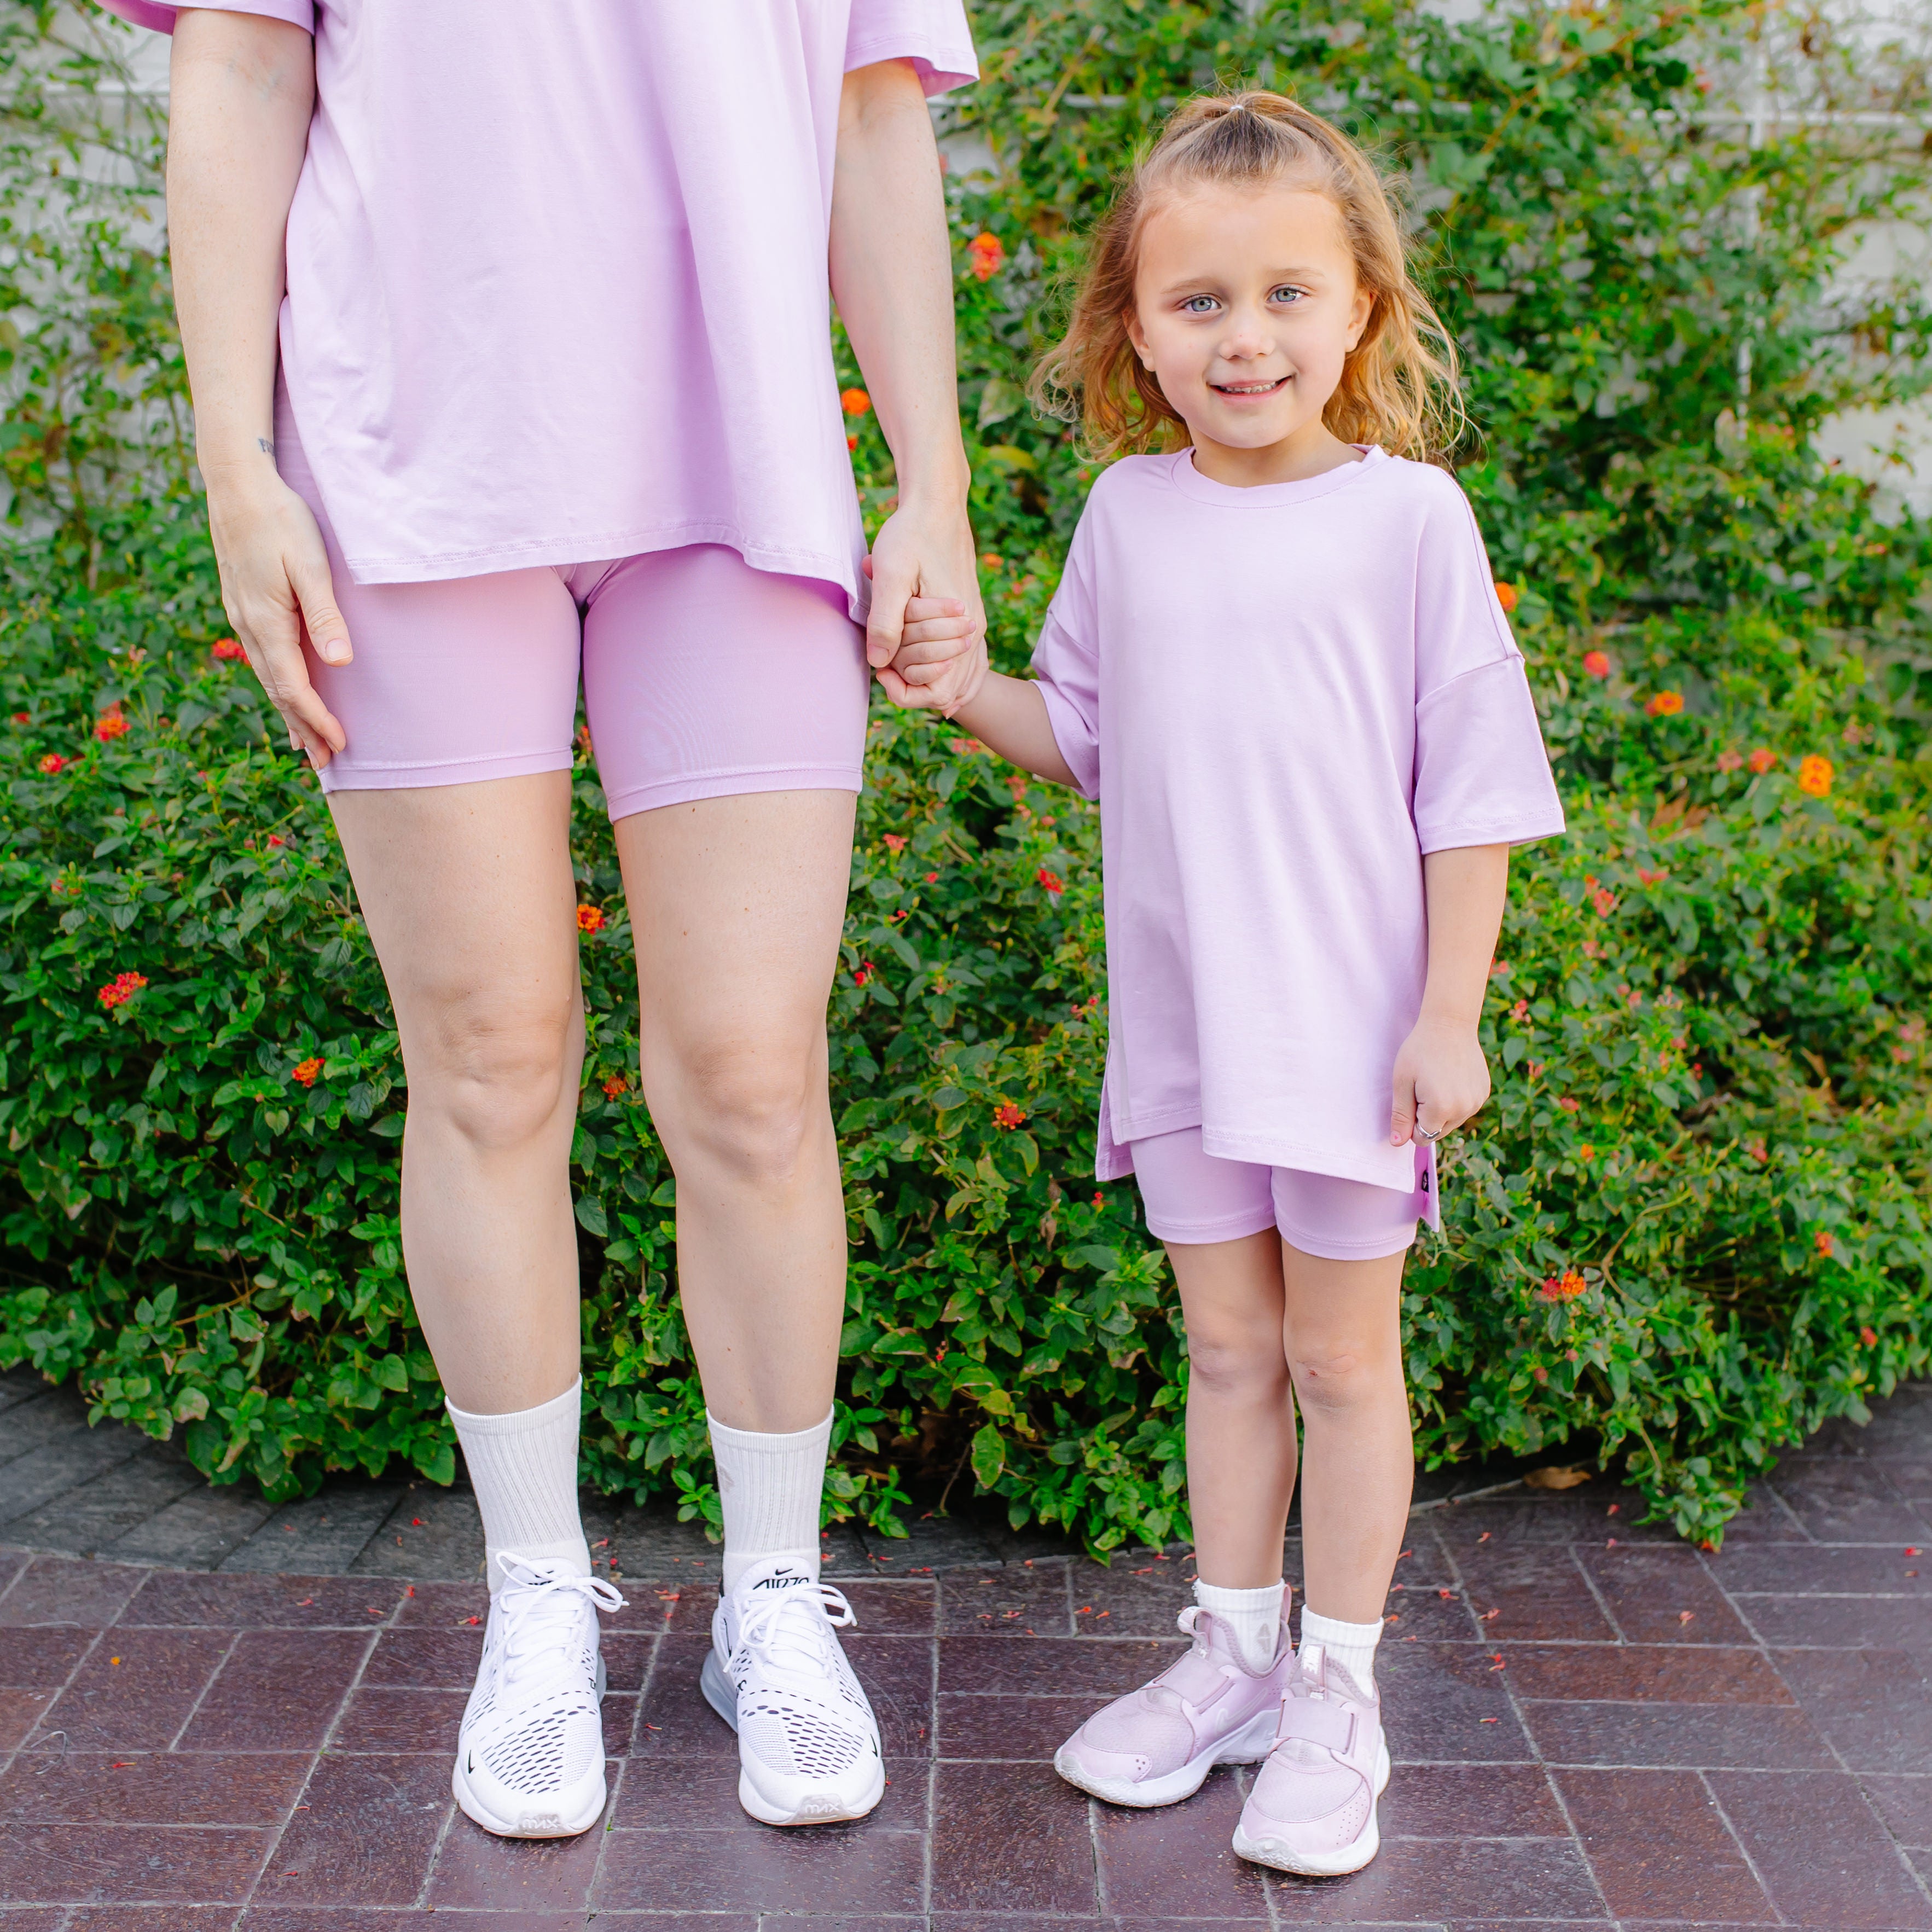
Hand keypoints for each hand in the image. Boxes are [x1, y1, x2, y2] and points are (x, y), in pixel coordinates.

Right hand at [204, 469, 351, 766]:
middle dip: (303, 728)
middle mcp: (248, 626)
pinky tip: (286, 693)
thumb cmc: (280, 520)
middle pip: (278, 690)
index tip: (341, 744)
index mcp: (265, 622)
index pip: (293, 686)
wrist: (237, 485)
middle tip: (327, 762)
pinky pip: (262, 658)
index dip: (317, 719)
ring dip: (289, 711)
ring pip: (267, 677)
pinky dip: (278, 685)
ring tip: (308, 743)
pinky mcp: (244, 605)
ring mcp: (242, 616)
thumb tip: (338, 663)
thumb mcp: (309, 566)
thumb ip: (324, 615)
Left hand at [863, 496, 986, 714]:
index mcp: (958, 627)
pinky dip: (947, 673)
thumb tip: (879, 663)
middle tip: (886, 661)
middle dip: (912, 683)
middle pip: (947, 690)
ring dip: (928, 679)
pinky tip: (927, 671)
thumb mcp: (890, 575)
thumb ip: (885, 621)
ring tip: (898, 667)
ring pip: (960, 679)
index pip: (936, 691)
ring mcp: (975, 625)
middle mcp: (973, 631)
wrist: (938, 506)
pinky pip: (967, 662)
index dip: (903, 689)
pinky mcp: (971, 615)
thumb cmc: (910, 536)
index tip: (881, 669)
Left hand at [1390, 1013, 1491, 1146]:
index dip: (1411, 1121)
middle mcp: (1464, 1109)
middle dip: (1426, 1117)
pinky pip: (1464, 1109)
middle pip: (1437, 1133)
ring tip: (1438, 1080)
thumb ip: (1401, 1115)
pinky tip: (1451, 1077)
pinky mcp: (1484, 1093)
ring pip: (1451, 1122)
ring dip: (1441, 1110)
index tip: (1412, 1096)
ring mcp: (1477, 1102)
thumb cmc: (1419, 1050)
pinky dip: (1455, 1100)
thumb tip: (1397, 1143)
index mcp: (1441, 1109)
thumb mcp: (1402, 1082)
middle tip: (1423, 1087)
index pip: (1421, 1138)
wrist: (1449, 1024)